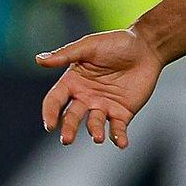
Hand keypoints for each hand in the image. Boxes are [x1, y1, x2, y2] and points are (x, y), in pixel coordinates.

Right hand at [37, 27, 162, 146]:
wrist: (146, 47)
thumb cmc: (116, 43)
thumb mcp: (89, 46)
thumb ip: (66, 55)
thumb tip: (39, 60)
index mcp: (73, 81)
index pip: (55, 101)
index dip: (50, 112)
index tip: (49, 125)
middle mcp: (85, 97)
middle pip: (72, 116)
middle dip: (68, 128)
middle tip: (66, 139)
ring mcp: (103, 106)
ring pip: (94, 124)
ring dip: (94, 131)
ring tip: (97, 137)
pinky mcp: (122, 112)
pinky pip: (117, 128)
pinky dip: (118, 137)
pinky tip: (121, 142)